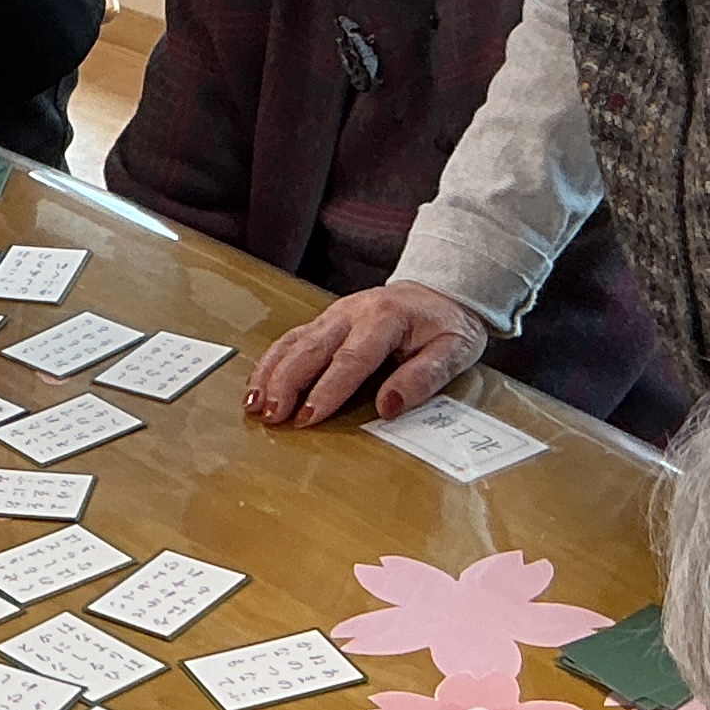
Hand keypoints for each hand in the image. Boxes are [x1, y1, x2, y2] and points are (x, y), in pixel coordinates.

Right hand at [246, 282, 488, 428]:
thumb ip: (425, 377)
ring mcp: (333, 315)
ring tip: (253, 405)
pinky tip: (257, 385)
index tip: (309, 417)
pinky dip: (270, 363)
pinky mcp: (323, 322)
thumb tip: (389, 405)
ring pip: (293, 343)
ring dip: (270, 374)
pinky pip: (290, 340)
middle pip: (311, 349)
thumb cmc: (446, 325)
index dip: (327, 390)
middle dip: (286, 384)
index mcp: (385, 318)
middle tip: (272, 415)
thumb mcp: (455, 351)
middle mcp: (352, 313)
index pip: (350, 359)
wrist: (440, 293)